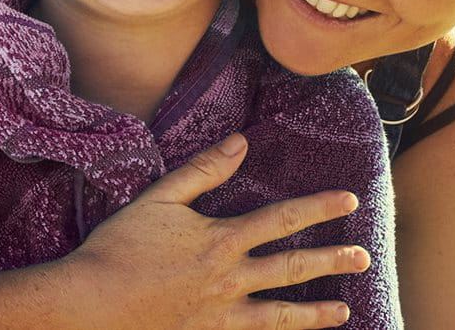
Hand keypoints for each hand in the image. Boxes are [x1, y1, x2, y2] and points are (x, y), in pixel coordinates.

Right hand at [60, 134, 370, 329]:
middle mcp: (230, 280)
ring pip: (280, 314)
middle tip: (363, 258)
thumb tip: (241, 142)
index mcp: (222, 240)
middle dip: (331, 261)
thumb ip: (204, 170)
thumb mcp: (159, 199)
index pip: (283, 219)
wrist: (91, 304)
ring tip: (343, 311)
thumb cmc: (119, 248)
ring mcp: (221, 316)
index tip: (349, 201)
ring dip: (315, 313)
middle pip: (292, 268)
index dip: (319, 208)